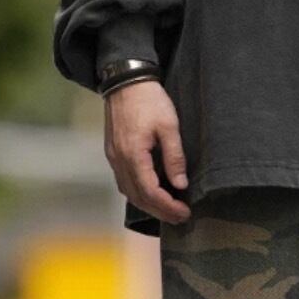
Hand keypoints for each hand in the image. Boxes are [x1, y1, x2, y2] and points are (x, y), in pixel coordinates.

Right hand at [103, 79, 191, 224]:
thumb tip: (180, 184)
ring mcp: (113, 157)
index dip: (168, 206)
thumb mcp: (169, 125)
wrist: (126, 81)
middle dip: (159, 211)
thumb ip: (174, 156)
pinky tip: (152, 193)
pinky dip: (138, 193)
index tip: (185, 212)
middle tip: (180, 218)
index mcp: (133, 155)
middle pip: (137, 197)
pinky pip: (124, 181)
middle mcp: (119, 160)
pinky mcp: (113, 152)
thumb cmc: (149, 100)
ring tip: (169, 210)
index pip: (150, 192)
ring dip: (148, 205)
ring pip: (128, 192)